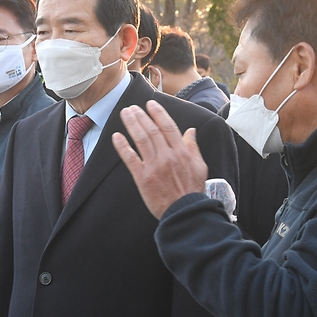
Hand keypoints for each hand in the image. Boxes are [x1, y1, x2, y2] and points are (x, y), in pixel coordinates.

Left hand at [112, 100, 208, 219]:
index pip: (168, 126)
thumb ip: (193, 147)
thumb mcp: (200, 166)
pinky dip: (122, 146)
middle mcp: (167, 156)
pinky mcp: (142, 178)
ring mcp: (153, 166)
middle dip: (141, 116)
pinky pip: (130, 159)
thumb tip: (190, 131)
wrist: (184, 212)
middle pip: (151, 130)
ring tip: (125, 114)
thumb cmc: (192, 190)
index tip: (150, 104)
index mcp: (181, 152)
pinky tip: (116, 136)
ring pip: (140, 140)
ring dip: (132, 124)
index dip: (158, 113)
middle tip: (132, 108)